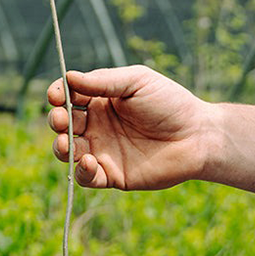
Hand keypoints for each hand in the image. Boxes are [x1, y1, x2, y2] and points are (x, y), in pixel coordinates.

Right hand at [47, 66, 212, 189]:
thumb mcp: (136, 82)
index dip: (58, 95)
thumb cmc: (170, 103)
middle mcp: (97, 125)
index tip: (56, 96)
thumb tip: (68, 77)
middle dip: (57, 120)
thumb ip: (102, 81)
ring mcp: (102, 150)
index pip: (68, 96)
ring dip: (61, 147)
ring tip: (66, 143)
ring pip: (68, 151)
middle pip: (63, 123)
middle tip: (62, 119)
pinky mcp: (112, 175)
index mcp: (101, 100)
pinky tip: (88, 161)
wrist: (198, 135)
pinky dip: (81, 172)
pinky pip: (87, 177)